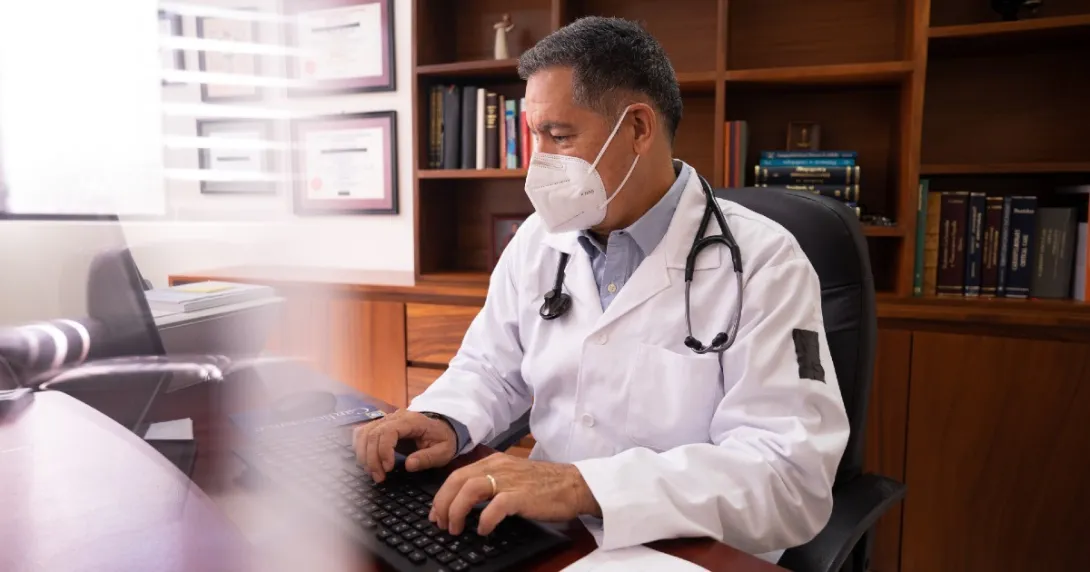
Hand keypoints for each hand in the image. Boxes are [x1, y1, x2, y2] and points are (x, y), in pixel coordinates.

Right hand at [352, 410, 456, 481]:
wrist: (442, 428)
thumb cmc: (442, 439)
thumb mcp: (443, 451)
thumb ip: (427, 458)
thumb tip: (409, 465)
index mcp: (412, 421)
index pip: (389, 431)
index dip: (384, 450)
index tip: (388, 468)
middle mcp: (395, 417)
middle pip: (373, 433)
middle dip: (372, 458)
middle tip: (379, 477)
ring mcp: (386, 420)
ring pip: (364, 433)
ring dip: (364, 455)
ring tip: (373, 472)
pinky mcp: (380, 426)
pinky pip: (362, 432)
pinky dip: (359, 447)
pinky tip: (366, 461)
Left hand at [429, 453, 601, 536]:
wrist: (574, 484)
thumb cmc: (545, 484)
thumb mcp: (513, 476)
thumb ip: (491, 483)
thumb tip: (468, 503)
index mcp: (494, 462)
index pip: (457, 475)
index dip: (442, 495)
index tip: (436, 513)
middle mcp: (498, 467)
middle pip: (457, 481)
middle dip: (443, 504)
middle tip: (441, 524)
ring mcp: (509, 480)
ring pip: (469, 490)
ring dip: (456, 511)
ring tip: (456, 529)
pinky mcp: (521, 495)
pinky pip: (495, 506)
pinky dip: (484, 520)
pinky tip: (483, 530)